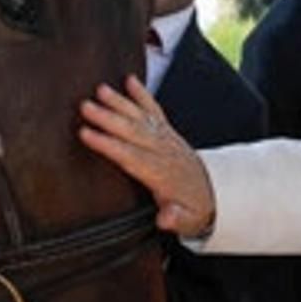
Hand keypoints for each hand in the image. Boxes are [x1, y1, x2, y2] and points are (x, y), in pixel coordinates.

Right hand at [78, 76, 216, 236]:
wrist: (215, 194)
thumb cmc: (192, 209)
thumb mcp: (187, 221)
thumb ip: (175, 218)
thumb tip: (165, 218)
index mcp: (162, 174)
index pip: (130, 156)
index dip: (108, 144)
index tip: (86, 133)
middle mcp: (163, 152)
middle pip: (133, 132)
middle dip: (108, 118)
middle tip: (85, 106)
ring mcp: (167, 139)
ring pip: (141, 117)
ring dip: (120, 102)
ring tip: (101, 89)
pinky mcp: (168, 132)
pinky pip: (155, 110)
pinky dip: (142, 94)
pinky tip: (129, 80)